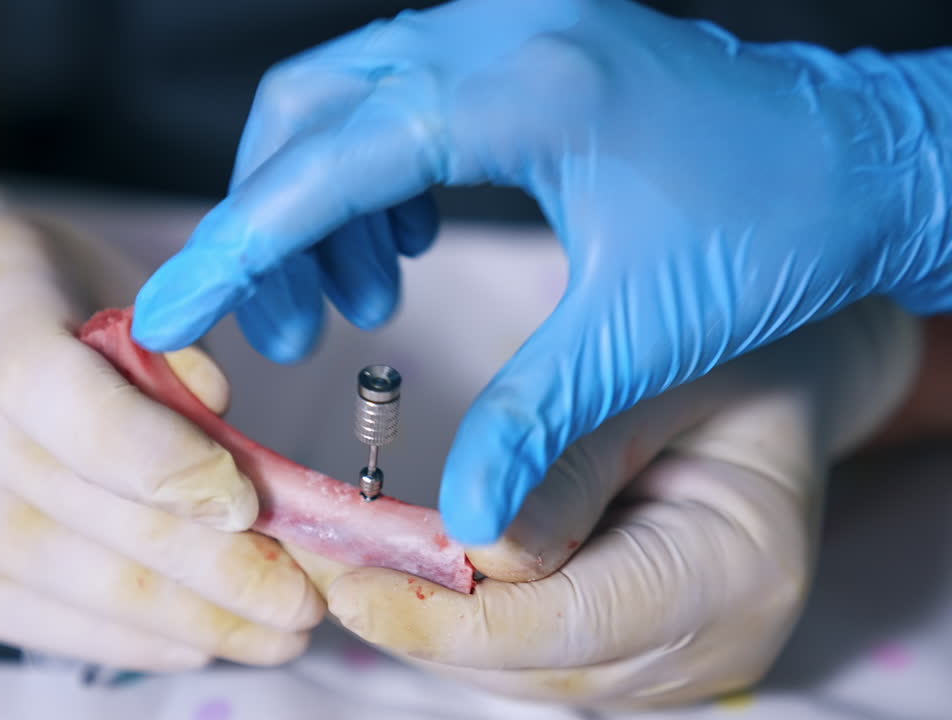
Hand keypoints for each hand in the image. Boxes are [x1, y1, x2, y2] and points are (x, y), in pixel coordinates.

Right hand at [0, 212, 321, 669]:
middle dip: (210, 568)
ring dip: (182, 618)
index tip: (244, 504)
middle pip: (77, 507)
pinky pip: (26, 620)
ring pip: (62, 579)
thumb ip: (170, 355)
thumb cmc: (37, 301)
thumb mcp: (109, 286)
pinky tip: (193, 642)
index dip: (153, 456)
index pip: (54, 390)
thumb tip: (227, 452)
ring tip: (270, 634)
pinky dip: (123, 638)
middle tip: (302, 599)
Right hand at [130, 0, 951, 543]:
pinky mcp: (522, 46)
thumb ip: (537, 419)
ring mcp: (510, 26)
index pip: (330, 160)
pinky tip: (401, 244)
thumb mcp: (644, 330)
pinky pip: (400, 96)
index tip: (173, 308)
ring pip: (349, 98)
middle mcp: (503, 30)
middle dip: (272, 223)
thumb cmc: (781, 223)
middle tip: (287, 328)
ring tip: (346, 301)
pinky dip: (372, 175)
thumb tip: (463, 524)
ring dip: (321, 202)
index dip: (238, 242)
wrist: (867, 159)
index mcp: (524, 87)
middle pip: (314, 111)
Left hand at [287, 299, 919, 708]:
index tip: (344, 588)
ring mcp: (677, 656)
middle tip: (308, 560)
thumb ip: (566, 459)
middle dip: (411, 617)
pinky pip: (529, 644)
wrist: (783, 367)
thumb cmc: (732, 340)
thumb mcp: (653, 365)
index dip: (445, 618)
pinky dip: (458, 608)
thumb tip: (465, 549)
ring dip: (422, 616)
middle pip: (531, 660)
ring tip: (333, 556)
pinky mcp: (637, 646)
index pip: (568, 623)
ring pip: (517, 664)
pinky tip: (398, 561)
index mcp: (737, 569)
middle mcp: (715, 641)